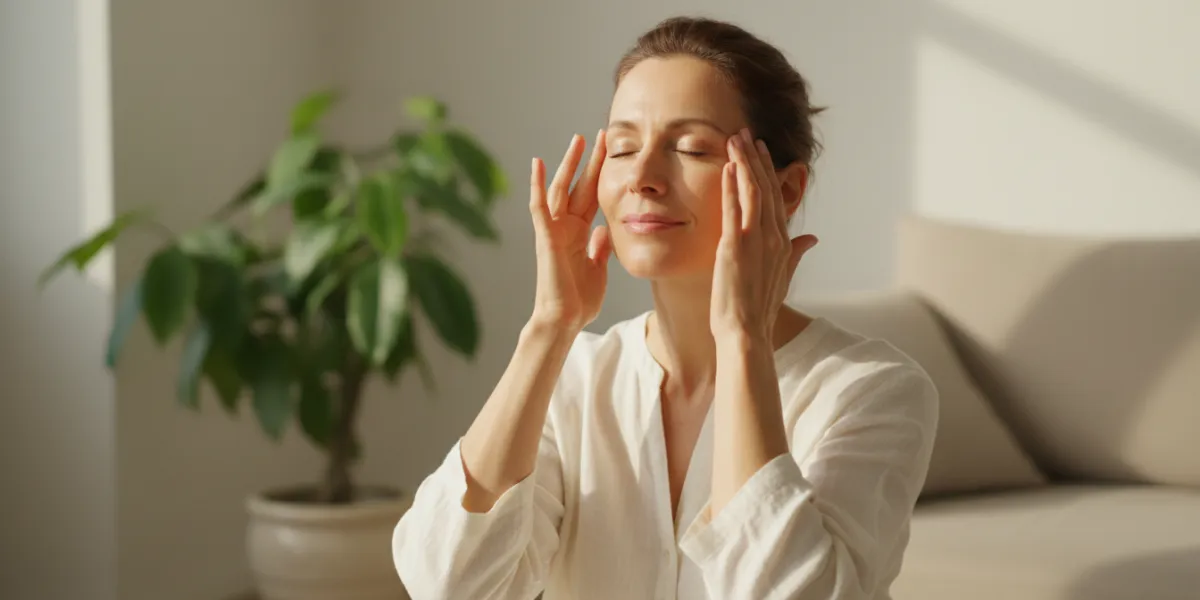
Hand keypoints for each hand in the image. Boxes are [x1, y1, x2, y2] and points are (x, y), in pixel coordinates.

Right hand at [528, 132, 611, 332]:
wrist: (565, 320)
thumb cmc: (579, 300)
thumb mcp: (598, 269)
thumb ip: (599, 248)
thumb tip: (603, 231)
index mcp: (579, 233)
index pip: (591, 195)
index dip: (600, 174)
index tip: (613, 151)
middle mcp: (565, 227)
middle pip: (578, 186)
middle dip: (589, 161)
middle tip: (600, 135)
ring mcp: (554, 230)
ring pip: (560, 189)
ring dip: (568, 164)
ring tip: (577, 140)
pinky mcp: (545, 237)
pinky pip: (539, 206)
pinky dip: (537, 184)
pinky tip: (538, 163)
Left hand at [710, 129, 818, 342]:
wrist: (747, 332)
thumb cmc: (760, 309)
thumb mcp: (782, 276)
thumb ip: (796, 253)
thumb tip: (812, 238)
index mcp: (782, 242)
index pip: (776, 198)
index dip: (768, 172)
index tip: (760, 151)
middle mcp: (773, 237)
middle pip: (765, 188)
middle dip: (755, 158)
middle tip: (746, 133)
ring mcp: (756, 240)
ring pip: (752, 191)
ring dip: (743, 163)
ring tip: (735, 139)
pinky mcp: (736, 247)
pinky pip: (734, 209)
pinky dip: (731, 186)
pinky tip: (726, 168)